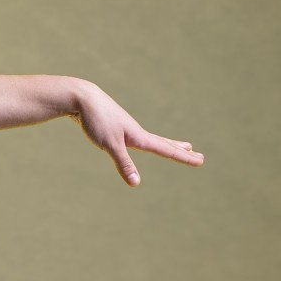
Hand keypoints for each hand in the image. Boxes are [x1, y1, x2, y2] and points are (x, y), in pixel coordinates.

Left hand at [73, 82, 202, 185]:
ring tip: (182, 146)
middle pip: (163, 143)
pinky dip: (147, 142)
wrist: (80, 97)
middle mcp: (136, 131)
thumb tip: (136, 183)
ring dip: (168, 144)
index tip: (200, 161)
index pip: (166, 150)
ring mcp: (126, 128)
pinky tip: (141, 142)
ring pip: (151, 139)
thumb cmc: (96, 120)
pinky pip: (136, 137)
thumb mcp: (110, 145)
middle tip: (198, 154)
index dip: (183, 157)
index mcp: (139, 136)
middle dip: (181, 151)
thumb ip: (124, 164)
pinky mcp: (115, 126)